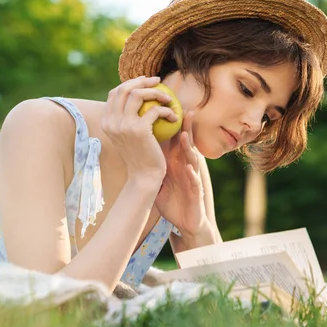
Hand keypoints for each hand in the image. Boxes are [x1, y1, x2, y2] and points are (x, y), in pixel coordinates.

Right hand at [101, 76, 178, 184]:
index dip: (130, 83)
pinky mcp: (139, 130)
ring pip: (138, 94)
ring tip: (169, 99)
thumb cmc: (142, 154)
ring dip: (156, 93)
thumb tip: (138, 95)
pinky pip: (155, 110)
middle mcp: (111, 121)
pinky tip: (174, 116)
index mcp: (107, 121)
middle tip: (158, 81)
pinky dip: (167, 111)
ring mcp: (123, 125)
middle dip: (142, 81)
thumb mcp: (130, 134)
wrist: (145, 176)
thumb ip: (128, 117)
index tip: (146, 81)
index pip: (114, 93)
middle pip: (124, 89)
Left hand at [154, 111, 208, 236]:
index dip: (171, 124)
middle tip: (183, 110)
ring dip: (188, 147)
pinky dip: (192, 174)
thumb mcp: (160, 176)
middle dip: (186, 127)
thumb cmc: (171, 197)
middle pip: (186, 144)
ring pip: (191, 159)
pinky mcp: (195, 192)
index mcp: (176, 161)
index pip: (174, 139)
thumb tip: (132, 144)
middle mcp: (185, 166)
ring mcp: (191, 178)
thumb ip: (152, 160)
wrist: (183, 219)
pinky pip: (194, 182)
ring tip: (184, 134)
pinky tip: (188, 168)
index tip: (164, 107)